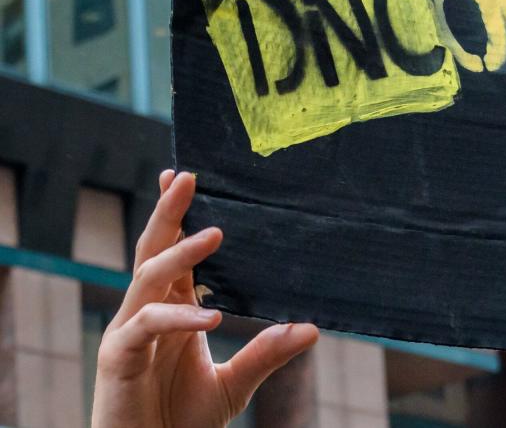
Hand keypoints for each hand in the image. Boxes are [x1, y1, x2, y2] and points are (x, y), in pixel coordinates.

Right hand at [91, 170, 319, 427]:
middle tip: (185, 177)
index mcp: (173, 309)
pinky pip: (146, 326)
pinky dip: (178, 319)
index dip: (176, 215)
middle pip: (153, 250)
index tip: (184, 177)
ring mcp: (129, 332)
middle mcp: (147, 311)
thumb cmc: (183, 419)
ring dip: (180, 253)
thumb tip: (312, 328)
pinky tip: (210, 315)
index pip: (173, 251)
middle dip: (168, 212)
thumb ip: (267, 353)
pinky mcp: (117, 358)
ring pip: (147, 277)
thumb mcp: (236, 382)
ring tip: (216, 234)